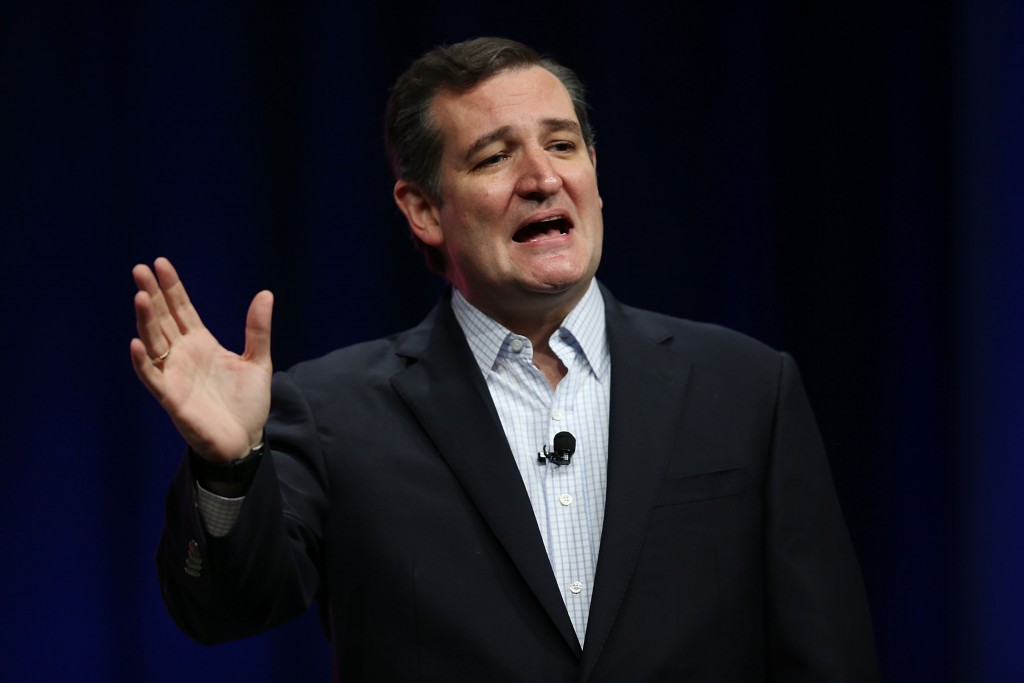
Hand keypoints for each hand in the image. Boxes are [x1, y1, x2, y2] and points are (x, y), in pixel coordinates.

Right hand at [130, 257, 272, 462]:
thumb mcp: (258, 361)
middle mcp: (183, 355)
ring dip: (145, 320)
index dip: (171, 288)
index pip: (181, 309)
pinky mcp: (171, 398)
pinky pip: (152, 378)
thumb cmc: (248, 403)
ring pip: (154, 342)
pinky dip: (144, 362)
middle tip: (140, 269)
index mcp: (202, 344)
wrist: (245, 441)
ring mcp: (174, 375)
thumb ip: (258, 330)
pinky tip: (138, 343)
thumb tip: (265, 293)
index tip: (160, 263)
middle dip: (152, 295)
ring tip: (140, 295)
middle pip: (162, 319)